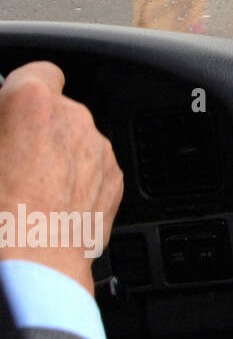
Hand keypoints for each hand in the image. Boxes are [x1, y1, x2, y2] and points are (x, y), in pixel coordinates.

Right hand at [0, 62, 122, 295]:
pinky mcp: (115, 180)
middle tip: (9, 161)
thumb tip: (4, 131)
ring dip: (57, 155)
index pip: (38, 71)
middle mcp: (75, 119)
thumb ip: (1, 129)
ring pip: (77, 140)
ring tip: (26, 190)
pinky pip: (93, 168)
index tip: (10, 107)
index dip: (22, 89)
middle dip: (37, 129)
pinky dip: (76, 179)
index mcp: (33, 103)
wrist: (29, 267)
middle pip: (57, 110)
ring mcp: (100, 150)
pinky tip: (48, 205)